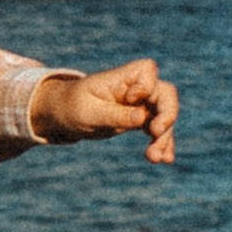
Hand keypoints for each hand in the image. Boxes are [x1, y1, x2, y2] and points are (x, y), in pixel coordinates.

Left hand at [31, 57, 177, 164]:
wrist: (66, 115)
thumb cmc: (73, 106)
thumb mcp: (90, 112)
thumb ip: (116, 114)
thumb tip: (142, 119)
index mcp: (123, 77)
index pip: (147, 71)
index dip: (145, 87)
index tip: (130, 99)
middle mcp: (136, 88)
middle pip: (165, 94)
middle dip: (166, 115)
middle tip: (156, 133)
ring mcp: (141, 104)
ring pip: (164, 116)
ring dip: (163, 137)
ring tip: (154, 158)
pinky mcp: (141, 120)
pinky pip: (159, 131)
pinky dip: (163, 144)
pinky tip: (165, 159)